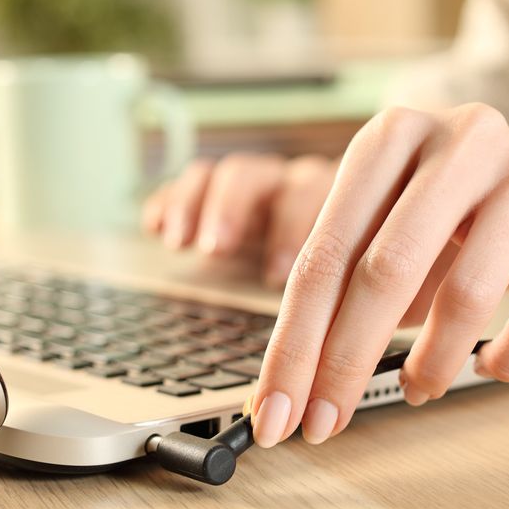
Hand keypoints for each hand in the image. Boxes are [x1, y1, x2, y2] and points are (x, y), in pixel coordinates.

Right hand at [142, 153, 337, 286]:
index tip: (273, 276)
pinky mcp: (222, 191)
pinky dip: (172, 201)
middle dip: (235, 212)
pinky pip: (194, 183)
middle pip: (259, 177)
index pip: (311, 198)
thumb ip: (347, 292)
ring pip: (229, 175)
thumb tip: (353, 333)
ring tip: (180, 243)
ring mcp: (259, 183)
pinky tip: (154, 227)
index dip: (289, 233)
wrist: (349, 226)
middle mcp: (296, 183)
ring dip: (198, 206)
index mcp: (338, 198)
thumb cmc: (350, 265)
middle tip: (216, 250)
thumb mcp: (352, 277)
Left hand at [248, 104, 508, 446]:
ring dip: (430, 364)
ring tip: (418, 388)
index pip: (325, 253)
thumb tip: (289, 388)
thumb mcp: (390, 228)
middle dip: (346, 362)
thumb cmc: (454, 223)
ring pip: (466, 295)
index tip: (276, 411)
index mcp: (392, 134)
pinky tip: (488, 366)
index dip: (294, 343)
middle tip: (325, 422)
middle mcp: (461, 137)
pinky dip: (506, 359)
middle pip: (386, 270)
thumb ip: (340, 289)